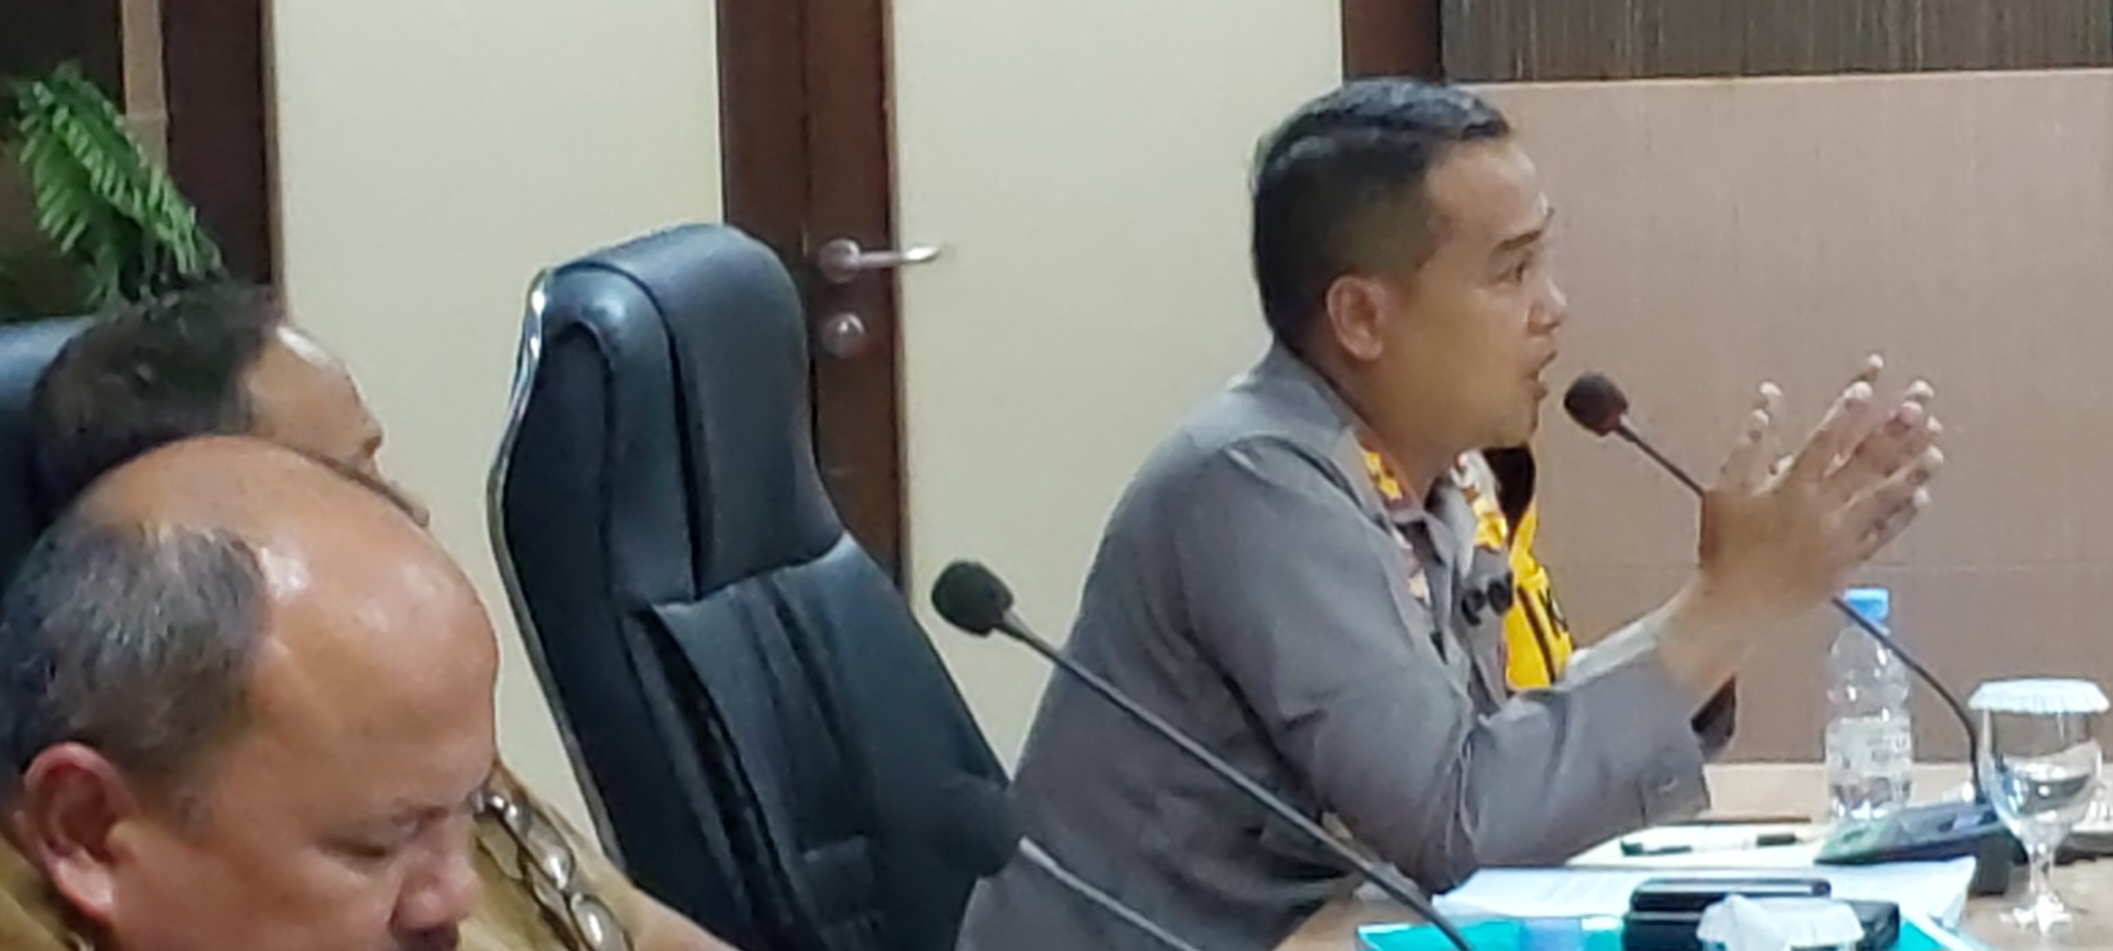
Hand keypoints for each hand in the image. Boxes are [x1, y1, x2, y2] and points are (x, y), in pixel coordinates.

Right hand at [1689, 355, 1941, 628]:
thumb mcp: (1725, 488)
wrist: (1735, 604)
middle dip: (1895, 426)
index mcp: (1790, 486)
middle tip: (1920, 398)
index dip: (1848, 408)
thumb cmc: (1724, 544)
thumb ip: (1749, 442)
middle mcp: (1822, 507)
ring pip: (1884, 494)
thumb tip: (1767, 398)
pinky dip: (1904, 513)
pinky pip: (1884, 534)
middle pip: (1865, 460)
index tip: (1870, 382)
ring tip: (1936, 440)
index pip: (1825, 437)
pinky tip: (1923, 493)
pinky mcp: (1849, 561)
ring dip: (1912, 466)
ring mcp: (1841, 535)